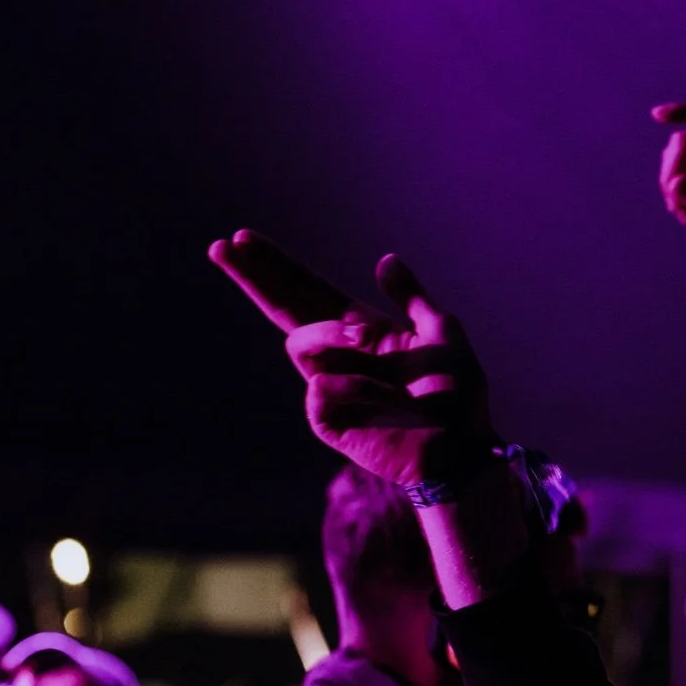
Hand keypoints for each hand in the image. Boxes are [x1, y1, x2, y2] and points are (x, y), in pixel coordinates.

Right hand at [208, 230, 497, 485]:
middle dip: (255, 278)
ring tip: (369, 343)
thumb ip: (411, 297)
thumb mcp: (442, 332)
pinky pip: (320, 388)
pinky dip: (357, 386)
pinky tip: (386, 400)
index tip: (243, 238)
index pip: (308, 291)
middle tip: (223, 247)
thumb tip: (384, 259)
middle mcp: (340, 355)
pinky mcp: (327, 420)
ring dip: (330, 335)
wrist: (462, 448)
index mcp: (363, 330)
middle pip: (284, 309)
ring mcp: (329, 387)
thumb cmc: (459, 395)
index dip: (277, 267)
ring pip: (300, 343)